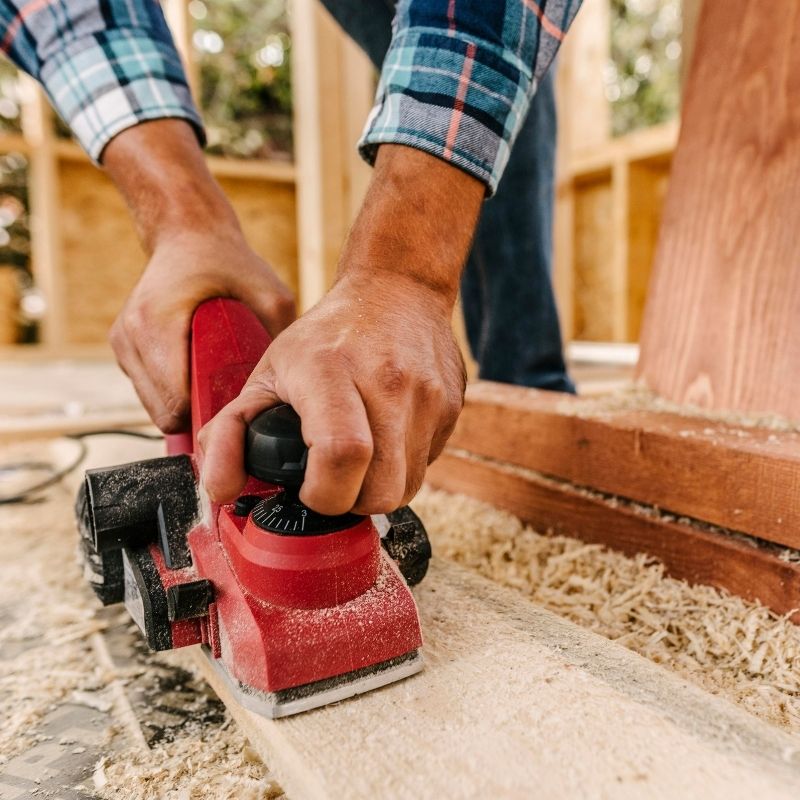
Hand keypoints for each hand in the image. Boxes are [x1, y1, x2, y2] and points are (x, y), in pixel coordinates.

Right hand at [101, 120, 294, 431]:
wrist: (186, 234)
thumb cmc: (227, 261)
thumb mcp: (269, 293)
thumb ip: (278, 335)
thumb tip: (293, 382)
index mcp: (157, 324)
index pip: (175, 403)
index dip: (207, 416)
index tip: (235, 412)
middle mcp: (131, 337)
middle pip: (163, 412)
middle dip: (198, 414)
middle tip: (232, 401)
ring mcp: (122, 344)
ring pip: (154, 406)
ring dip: (185, 403)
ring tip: (216, 383)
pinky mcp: (123, 348)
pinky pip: (150, 391)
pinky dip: (174, 390)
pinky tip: (198, 371)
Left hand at [200, 144, 483, 514]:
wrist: (398, 289)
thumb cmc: (325, 338)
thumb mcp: (266, 372)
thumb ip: (230, 432)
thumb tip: (218, 489)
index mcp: (330, 371)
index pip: (341, 455)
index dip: (325, 494)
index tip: (310, 490)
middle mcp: (387, 381)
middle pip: (382, 490)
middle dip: (353, 503)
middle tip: (334, 481)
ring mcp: (428, 395)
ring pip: (408, 487)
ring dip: (379, 488)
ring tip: (359, 459)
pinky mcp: (452, 405)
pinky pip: (427, 464)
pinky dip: (402, 466)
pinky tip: (386, 437)